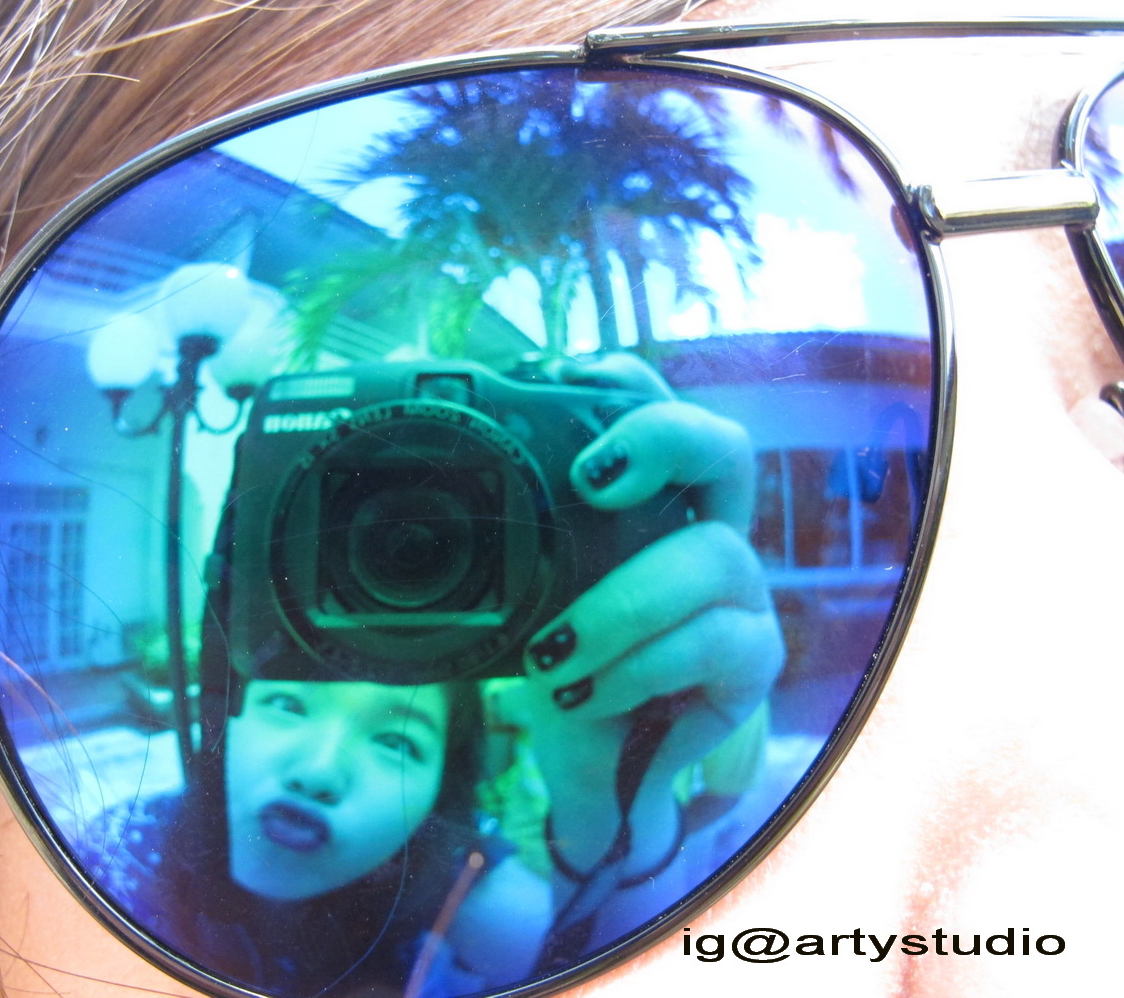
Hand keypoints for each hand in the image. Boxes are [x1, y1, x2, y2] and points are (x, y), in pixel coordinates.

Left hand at [516, 358, 784, 876]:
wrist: (593, 750)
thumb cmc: (557, 653)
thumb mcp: (511, 600)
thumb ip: (476, 553)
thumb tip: (383, 511)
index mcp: (644, 496)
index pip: (653, 406)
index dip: (624, 384)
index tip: (564, 384)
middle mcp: (701, 525)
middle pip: (721, 449)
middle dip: (664, 441)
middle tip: (590, 481)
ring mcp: (738, 590)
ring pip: (711, 557)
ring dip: (622, 607)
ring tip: (549, 658)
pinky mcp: (751, 658)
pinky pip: (718, 644)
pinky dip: (640, 669)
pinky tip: (586, 695)